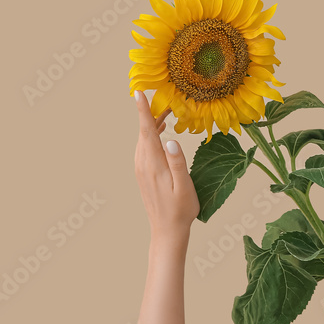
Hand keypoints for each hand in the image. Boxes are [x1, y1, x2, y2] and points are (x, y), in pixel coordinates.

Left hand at [133, 90, 198, 243]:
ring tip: (166, 112)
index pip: (146, 131)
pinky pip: (144, 148)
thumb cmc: (181, 210)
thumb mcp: (184, 187)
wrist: (166, 231)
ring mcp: (141, 169)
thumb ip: (177, 163)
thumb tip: (171, 140)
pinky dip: (151, 135)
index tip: (139, 92)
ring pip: (143, 139)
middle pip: (144, 131)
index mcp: (154, 164)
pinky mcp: (143, 173)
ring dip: (152, 124)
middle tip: (166, 98)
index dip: (142, 110)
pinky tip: (161, 134)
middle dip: (151, 112)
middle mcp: (143, 164)